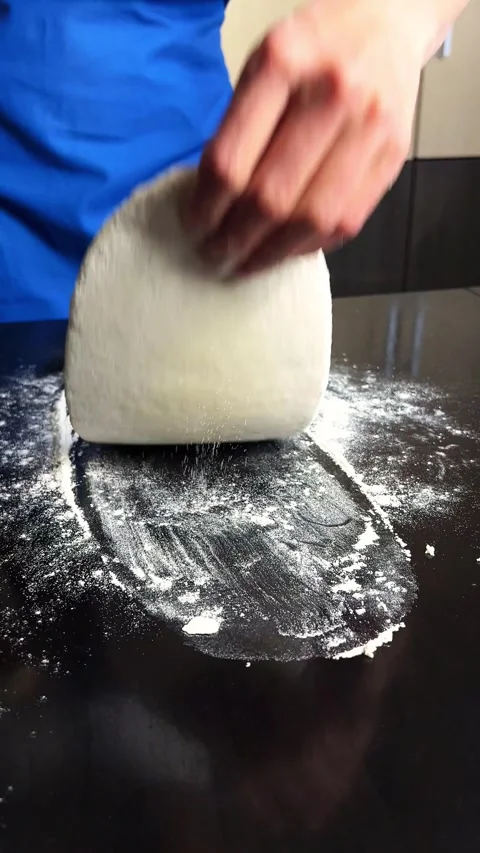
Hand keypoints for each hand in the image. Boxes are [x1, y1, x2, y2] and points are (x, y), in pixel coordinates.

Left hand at [184, 0, 431, 275]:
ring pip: (311, 220)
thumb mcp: (262, 63)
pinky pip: (345, 222)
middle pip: (270, 199)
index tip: (193, 227)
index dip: (205, 209)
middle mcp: (332, 94)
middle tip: (214, 256)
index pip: (230, 163)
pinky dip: (309, 245)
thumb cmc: (316, 45)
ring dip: (270, 254)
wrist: (387, 23)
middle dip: (234, 241)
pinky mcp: (393, 157)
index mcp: (284, 64)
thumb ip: (239, 126)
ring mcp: (369, 128)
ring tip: (246, 264)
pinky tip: (286, 249)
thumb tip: (210, 202)